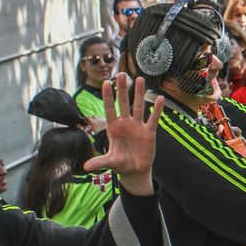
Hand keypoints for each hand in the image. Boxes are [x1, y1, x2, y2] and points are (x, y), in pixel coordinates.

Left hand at [84, 74, 163, 194]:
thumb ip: (99, 162)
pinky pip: (153, 119)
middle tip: (121, 74)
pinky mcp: (149, 132)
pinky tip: (160, 98)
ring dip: (139, 93)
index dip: (108, 97)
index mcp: (114, 128)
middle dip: (123, 89)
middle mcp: (125, 124)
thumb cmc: (121, 163)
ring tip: (140, 79)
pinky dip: (157, 110)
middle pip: (124, 103)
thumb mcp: (110, 162)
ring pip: (138, 107)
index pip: (110, 109)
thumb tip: (85, 167)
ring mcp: (138, 127)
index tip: (106, 83)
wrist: (135, 170)